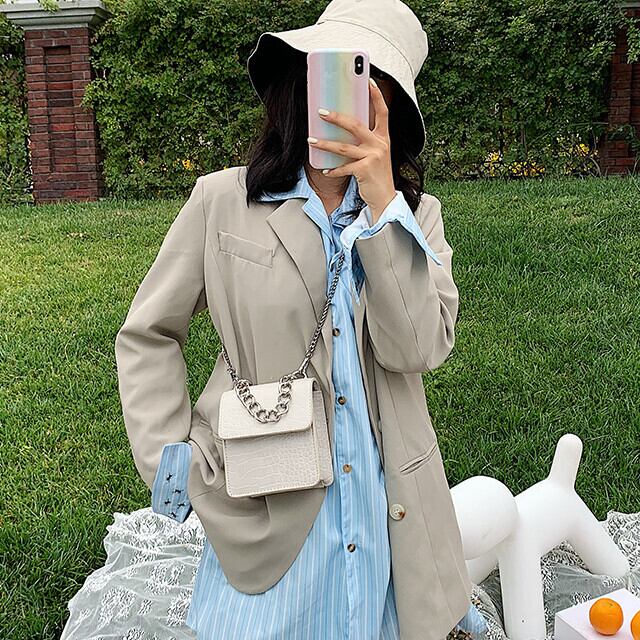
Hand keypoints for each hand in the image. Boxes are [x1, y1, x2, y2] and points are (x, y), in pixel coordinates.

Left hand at [307, 77, 396, 223]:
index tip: (368, 80)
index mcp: (384, 138)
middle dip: (336, 117)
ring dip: (324, 144)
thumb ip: (365, 142)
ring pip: (343, 147)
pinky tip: (324, 170)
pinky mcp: (365, 170)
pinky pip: (343, 167)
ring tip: (310, 140)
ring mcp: (373, 157)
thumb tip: (343, 130)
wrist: (385, 199)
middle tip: (320, 112)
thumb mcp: (375, 155)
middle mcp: (380, 144)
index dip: (376, 95)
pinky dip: (332, 170)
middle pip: (355, 125)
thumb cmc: (377, 176)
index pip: (382, 111)